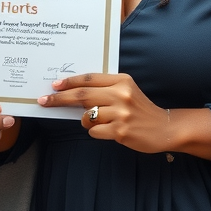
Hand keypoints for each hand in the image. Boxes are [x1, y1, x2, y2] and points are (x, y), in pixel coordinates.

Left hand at [39, 73, 166, 151]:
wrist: (165, 128)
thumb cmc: (140, 109)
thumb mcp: (125, 91)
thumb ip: (103, 88)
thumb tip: (71, 90)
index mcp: (121, 81)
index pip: (88, 79)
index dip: (68, 82)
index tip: (54, 86)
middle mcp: (121, 95)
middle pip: (82, 95)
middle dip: (59, 98)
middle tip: (45, 101)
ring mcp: (121, 114)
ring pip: (87, 115)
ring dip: (86, 120)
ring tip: (100, 121)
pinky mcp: (121, 131)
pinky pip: (94, 131)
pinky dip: (95, 132)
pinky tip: (109, 131)